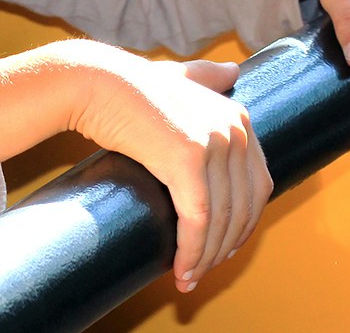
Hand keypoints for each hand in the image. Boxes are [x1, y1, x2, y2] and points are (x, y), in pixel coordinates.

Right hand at [68, 46, 271, 293]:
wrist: (92, 81)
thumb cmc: (128, 84)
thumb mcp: (178, 77)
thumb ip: (206, 76)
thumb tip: (232, 71)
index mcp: (238, 117)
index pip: (257, 186)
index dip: (244, 224)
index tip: (224, 247)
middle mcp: (234, 130)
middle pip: (242, 208)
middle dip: (226, 246)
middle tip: (204, 269)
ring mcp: (214, 144)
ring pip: (221, 221)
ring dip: (207, 258)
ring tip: (188, 278)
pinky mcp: (187, 161)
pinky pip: (198, 222)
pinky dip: (192, 253)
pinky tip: (181, 272)